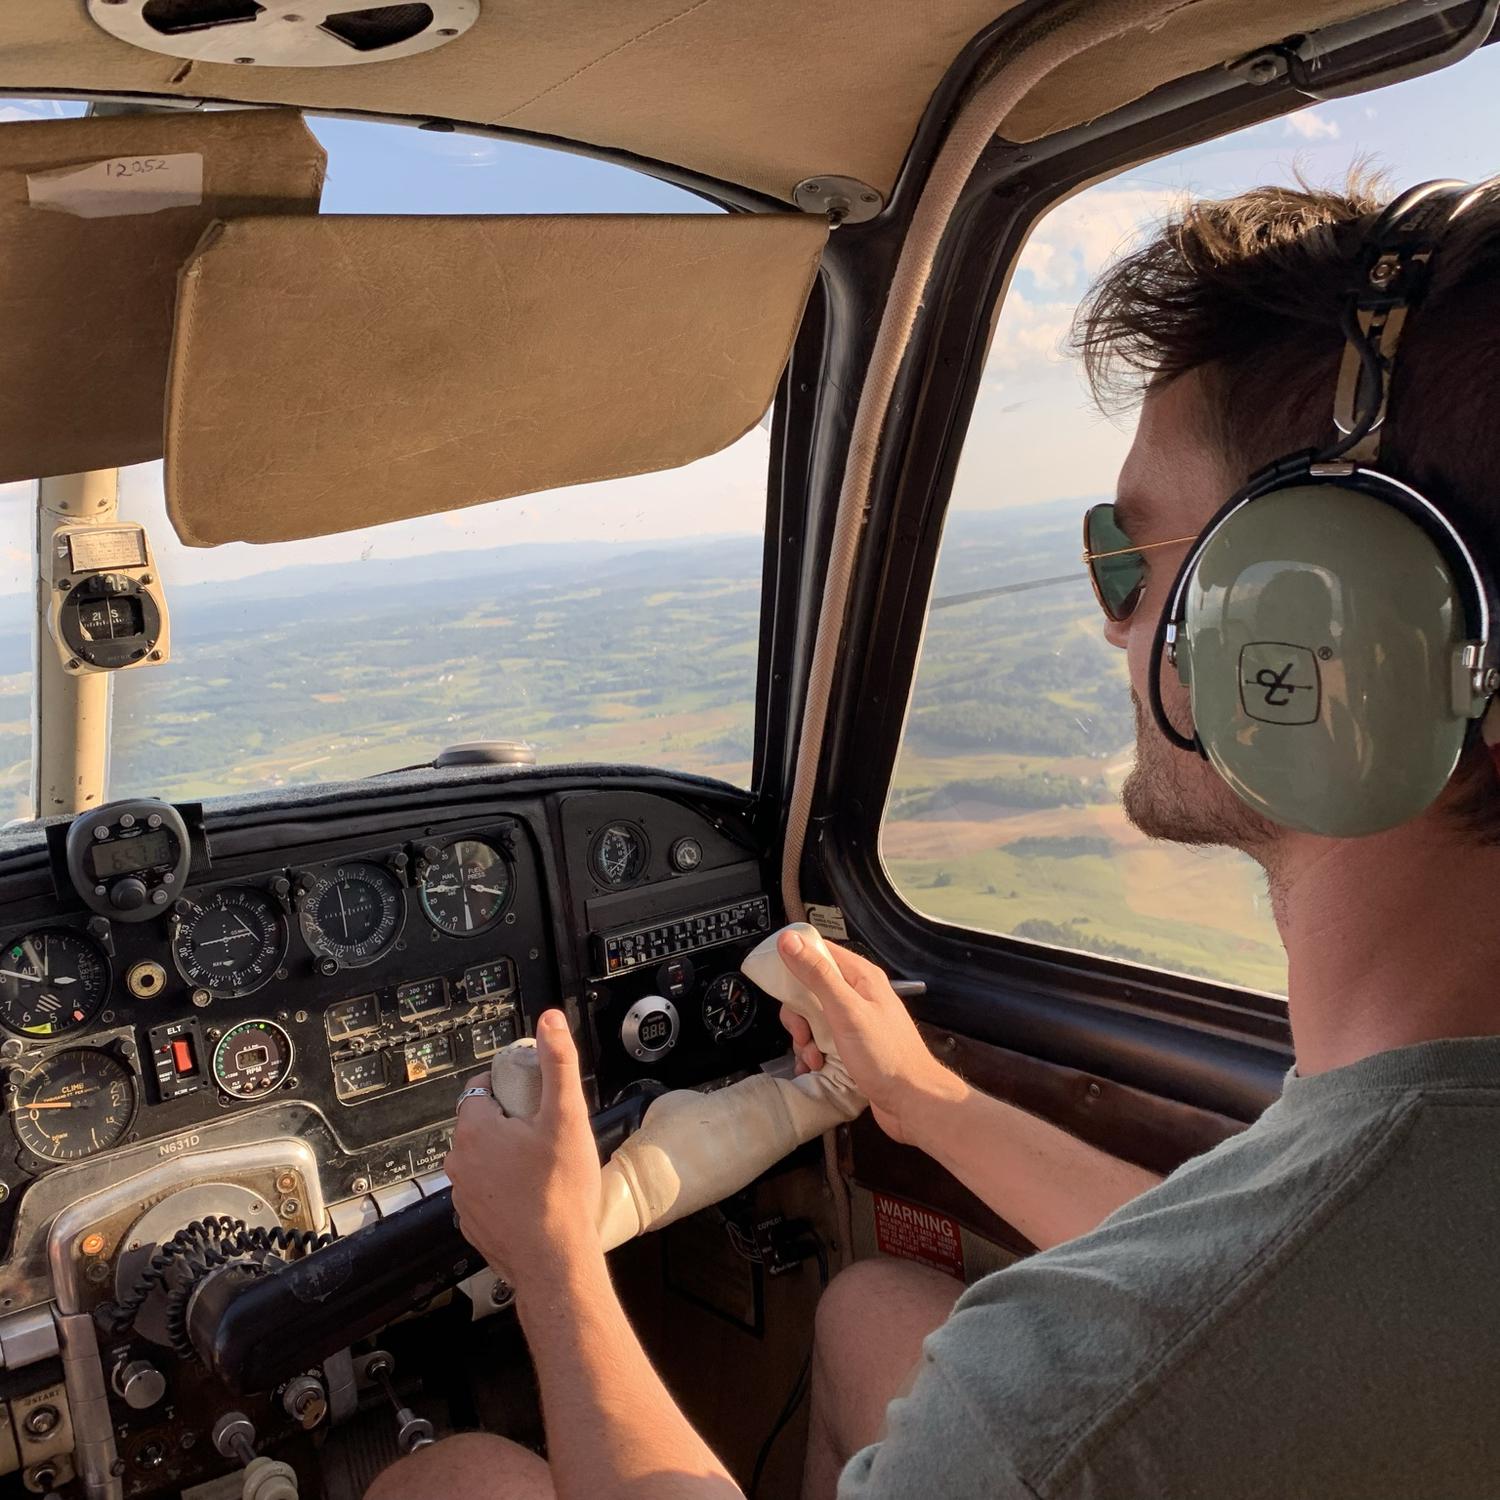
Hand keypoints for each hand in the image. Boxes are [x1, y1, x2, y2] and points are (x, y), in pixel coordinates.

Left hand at [446, 1010, 602, 1290]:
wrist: (555, 1262)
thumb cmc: (561, 1192)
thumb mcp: (567, 1117)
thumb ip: (557, 1064)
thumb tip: (549, 1021)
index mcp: (474, 1129)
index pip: (483, 1088)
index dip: (512, 1088)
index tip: (538, 1100)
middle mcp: (459, 1161)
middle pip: (482, 1123)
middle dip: (511, 1122)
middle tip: (547, 1134)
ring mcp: (462, 1196)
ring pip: (484, 1159)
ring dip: (506, 1157)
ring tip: (544, 1167)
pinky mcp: (472, 1224)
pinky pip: (486, 1191)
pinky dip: (505, 1189)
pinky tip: (534, 1197)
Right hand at [776, 930, 964, 1147]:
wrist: (912, 1103)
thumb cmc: (888, 1057)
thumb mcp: (846, 1011)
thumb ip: (817, 975)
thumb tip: (790, 941)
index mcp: (861, 978)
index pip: (819, 952)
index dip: (794, 963)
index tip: (780, 984)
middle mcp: (858, 996)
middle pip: (810, 989)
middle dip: (799, 1014)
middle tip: (804, 1033)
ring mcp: (854, 1022)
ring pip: (813, 1018)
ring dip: (805, 1039)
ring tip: (814, 1057)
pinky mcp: (851, 1046)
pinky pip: (821, 1041)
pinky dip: (813, 1054)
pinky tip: (816, 1066)